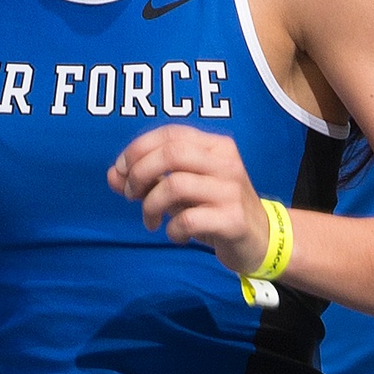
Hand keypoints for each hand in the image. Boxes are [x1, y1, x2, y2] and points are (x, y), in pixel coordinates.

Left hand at [106, 127, 270, 277]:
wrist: (260, 240)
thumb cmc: (216, 209)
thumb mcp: (182, 190)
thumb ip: (148, 179)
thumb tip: (112, 175)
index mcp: (215, 146)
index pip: (169, 134)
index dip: (137, 150)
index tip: (121, 171)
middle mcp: (225, 163)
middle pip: (170, 154)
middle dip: (139, 174)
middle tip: (130, 195)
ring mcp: (230, 191)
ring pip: (175, 185)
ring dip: (150, 205)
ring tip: (150, 220)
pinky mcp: (232, 220)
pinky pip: (188, 219)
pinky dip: (172, 230)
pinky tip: (175, 235)